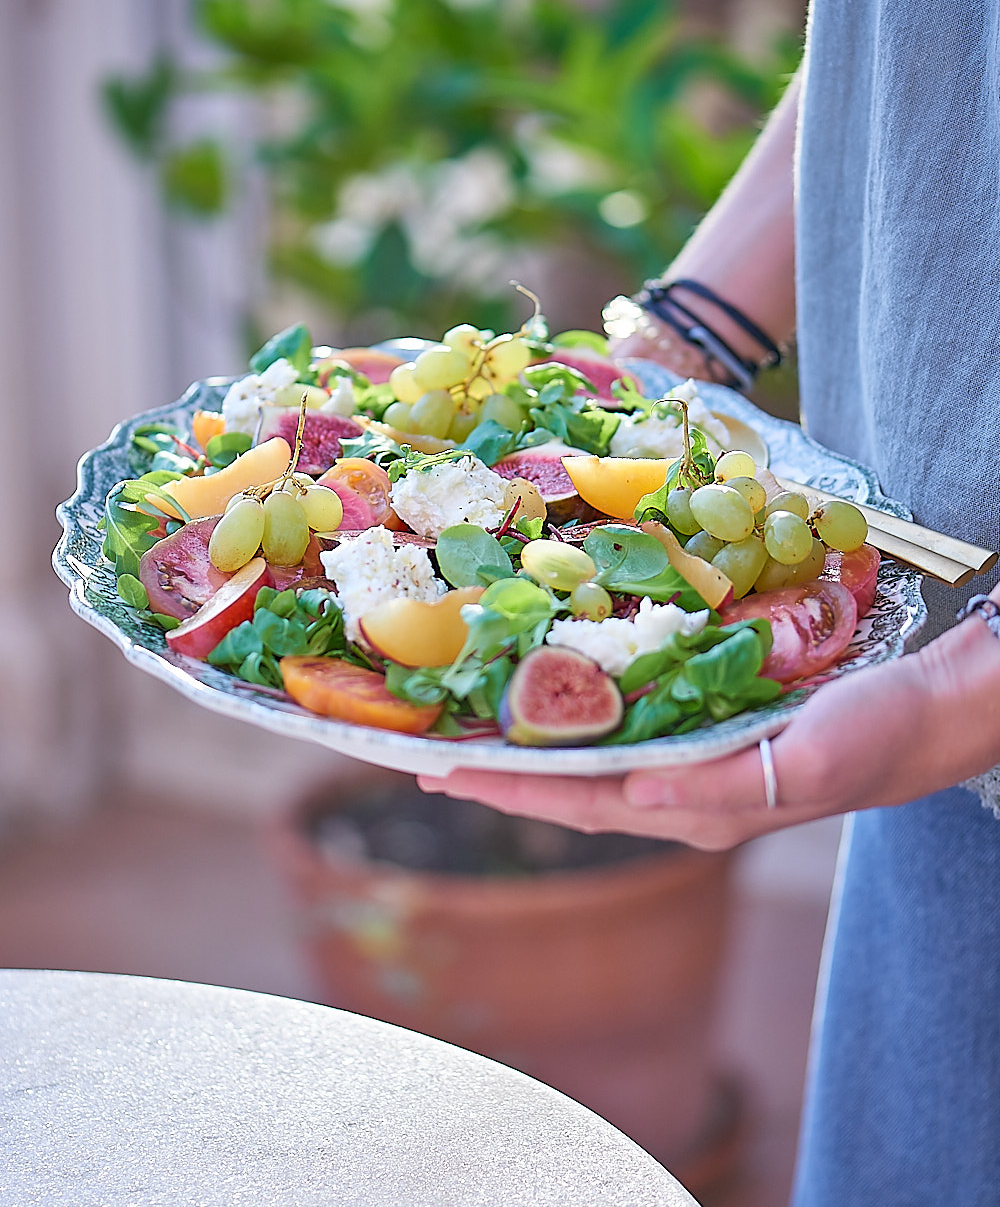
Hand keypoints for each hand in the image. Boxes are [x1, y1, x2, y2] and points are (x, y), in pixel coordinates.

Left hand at [418, 614, 999, 849]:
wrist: (930, 707)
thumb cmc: (877, 736)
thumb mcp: (806, 766)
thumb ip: (719, 788)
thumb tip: (634, 795)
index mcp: (697, 805)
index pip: (580, 802)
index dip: (506, 787)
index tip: (438, 771)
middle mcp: (684, 785)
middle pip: (571, 783)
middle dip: (498, 770)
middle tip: (425, 749)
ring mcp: (696, 754)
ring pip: (593, 751)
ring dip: (530, 738)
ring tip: (470, 722)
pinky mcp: (713, 719)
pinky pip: (629, 719)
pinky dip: (580, 706)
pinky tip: (557, 688)